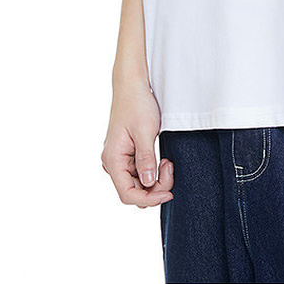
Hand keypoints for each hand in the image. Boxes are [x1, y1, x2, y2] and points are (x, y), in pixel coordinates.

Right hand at [102, 78, 173, 206]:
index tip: (168, 194)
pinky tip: (162, 160)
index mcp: (113, 159)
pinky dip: (153, 172)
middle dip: (155, 188)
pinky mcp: (127, 155)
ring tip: (167, 162)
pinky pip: (140, 173)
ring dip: (155, 180)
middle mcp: (113, 163)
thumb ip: (146, 159)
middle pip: (134, 191)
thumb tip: (148, 183)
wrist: (132, 85)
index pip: (127, 194)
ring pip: (138, 184)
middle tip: (170, 167)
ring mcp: (119, 160)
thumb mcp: (145, 131)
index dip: (148, 199)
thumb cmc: (136, 103)